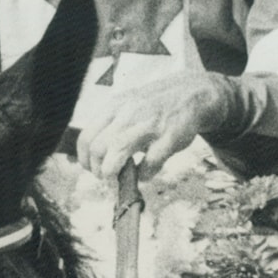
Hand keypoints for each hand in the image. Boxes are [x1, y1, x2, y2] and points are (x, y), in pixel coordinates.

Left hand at [76, 71, 238, 184]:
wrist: (191, 94)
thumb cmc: (155, 106)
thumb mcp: (126, 107)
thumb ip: (109, 127)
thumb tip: (92, 157)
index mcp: (114, 107)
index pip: (86, 138)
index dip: (85, 161)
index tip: (93, 170)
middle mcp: (128, 114)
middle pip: (98, 148)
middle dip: (99, 171)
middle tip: (108, 179)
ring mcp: (149, 125)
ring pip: (117, 153)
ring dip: (114, 175)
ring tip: (120, 183)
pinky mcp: (169, 137)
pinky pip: (149, 163)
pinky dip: (144, 174)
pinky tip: (146, 173)